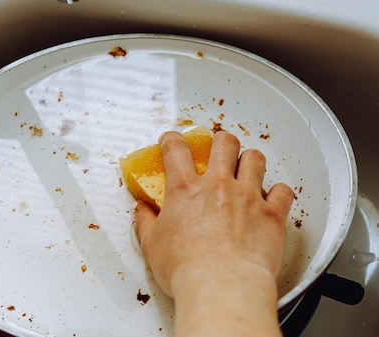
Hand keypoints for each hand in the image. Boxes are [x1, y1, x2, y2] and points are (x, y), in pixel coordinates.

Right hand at [135, 131, 293, 336]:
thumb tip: (142, 212)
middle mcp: (217, 185)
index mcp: (185, 189)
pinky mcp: (271, 214)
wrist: (221, 287)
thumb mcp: (151, 246)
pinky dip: (279, 192)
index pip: (176, 149)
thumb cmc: (187, 270)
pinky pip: (283, 191)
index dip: (172, 139)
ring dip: (250, 159)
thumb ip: (146, 222)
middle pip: (223, 143)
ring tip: (247, 166)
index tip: (172, 140)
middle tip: (217, 148)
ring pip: (255, 158)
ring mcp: (247, 196)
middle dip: (219, 141)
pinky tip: (274, 197)